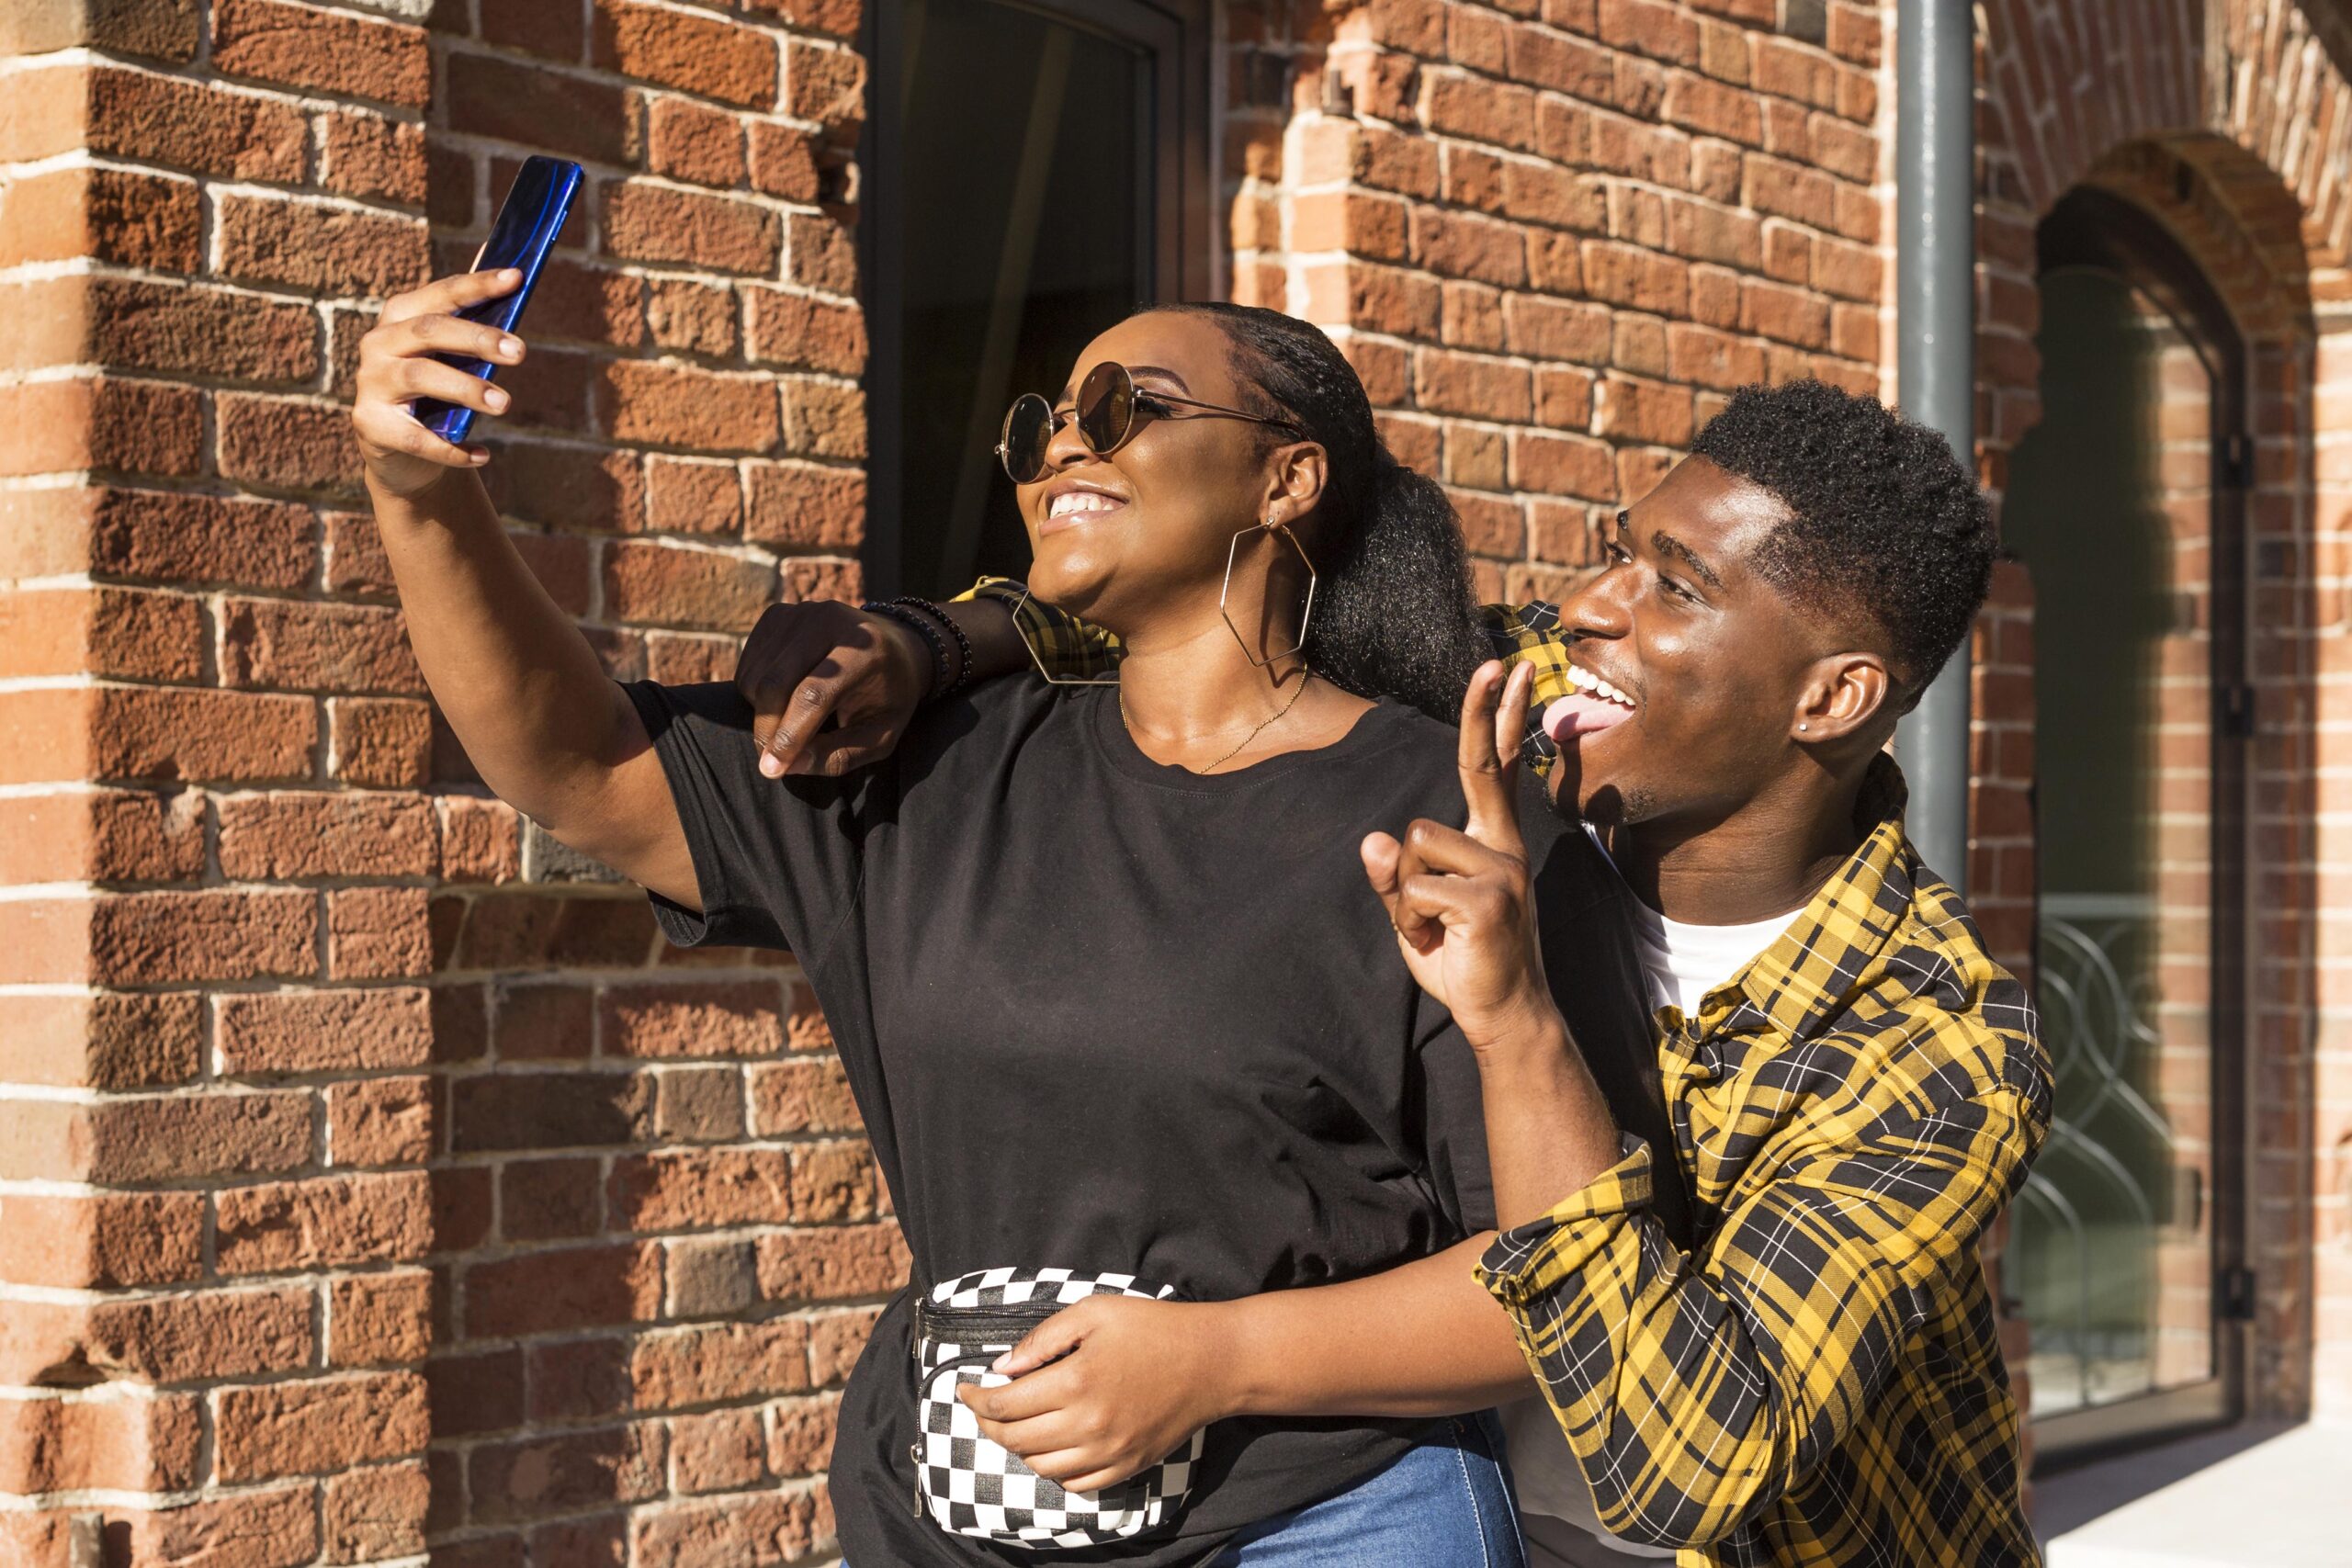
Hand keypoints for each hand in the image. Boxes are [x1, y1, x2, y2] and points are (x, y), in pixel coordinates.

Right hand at [352, 269, 524, 498]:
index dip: (479, 285)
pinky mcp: (370, 423)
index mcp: (401, 317)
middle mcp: (379, 343)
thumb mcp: (453, 361)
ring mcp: (371, 382)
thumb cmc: (436, 395)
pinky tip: (481, 454)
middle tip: (520, 352)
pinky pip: (416, 436)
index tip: (517, 278)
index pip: (442, 294)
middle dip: (477, 338)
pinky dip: (451, 447)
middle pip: (429, 330)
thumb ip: (474, 334)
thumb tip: (515, 293)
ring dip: (466, 388)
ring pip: (420, 375)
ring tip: (503, 403)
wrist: (400, 452)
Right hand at [733, 599, 930, 777]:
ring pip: (756, 678)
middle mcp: (829, 620)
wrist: (892, 645)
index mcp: (864, 649)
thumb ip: (840, 754)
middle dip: (767, 730)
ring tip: (793, 722)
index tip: (772, 769)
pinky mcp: (777, 615)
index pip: (814, 694)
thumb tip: (791, 765)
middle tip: (773, 760)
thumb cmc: (887, 697)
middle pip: (776, 683)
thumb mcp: (880, 735)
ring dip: (762, 714)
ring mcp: (800, 612)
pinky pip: (747, 666)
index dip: (789, 734)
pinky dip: (755, 694)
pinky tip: (786, 697)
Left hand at [955, 1295, 1228, 1493]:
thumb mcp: (1094, 1312)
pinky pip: (1074, 1483)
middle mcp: (1088, 1425)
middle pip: (1015, 1440)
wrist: (1212, 1362)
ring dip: (1018, 1447)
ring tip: (1017, 1423)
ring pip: (1040, 1466)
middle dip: (989, 1424)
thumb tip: (1002, 1368)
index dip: (975, 1399)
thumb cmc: (1152, 1328)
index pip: (1003, 1405)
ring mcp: (1108, 1452)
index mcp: (1075, 1382)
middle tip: (984, 1406)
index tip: (963, 1388)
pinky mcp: (1126, 1466)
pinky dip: (1053, 1468)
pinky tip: (1052, 1444)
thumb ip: (1042, 1340)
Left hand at [1361, 661, 1557, 1049]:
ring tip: (1434, 928)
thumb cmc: (1462, 960)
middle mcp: (1503, 846)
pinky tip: (1440, 941)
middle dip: (1484, 711)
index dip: (1497, 718)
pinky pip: (1415, 888)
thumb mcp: (1415, 912)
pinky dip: (1411, 920)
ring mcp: (1502, 869)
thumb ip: (1393, 877)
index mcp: (1491, 841)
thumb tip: (1374, 840)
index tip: (1508, 670)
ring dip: (1406, 895)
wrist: (1503, 1016)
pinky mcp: (1489, 899)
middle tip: (1499, 660)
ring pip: (1414, 844)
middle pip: (1479, 765)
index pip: (1493, 767)